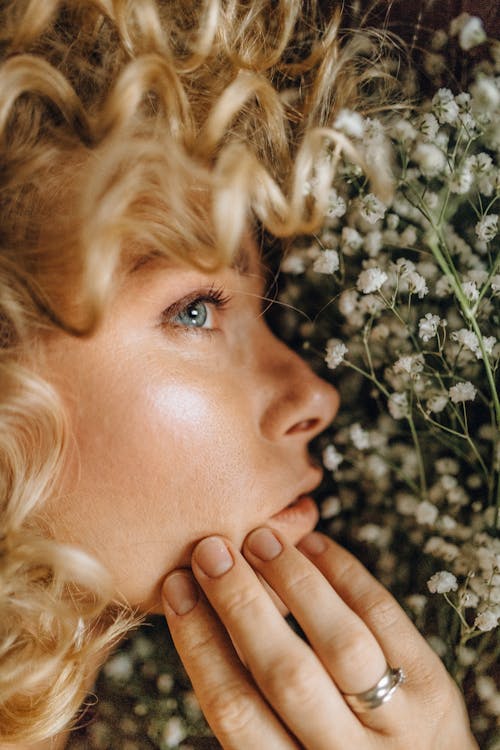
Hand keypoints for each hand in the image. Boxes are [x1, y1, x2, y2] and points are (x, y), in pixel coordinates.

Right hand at [161, 529, 477, 749]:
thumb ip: (254, 711)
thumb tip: (200, 627)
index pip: (235, 708)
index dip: (199, 641)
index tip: (177, 588)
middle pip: (286, 673)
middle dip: (242, 604)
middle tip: (212, 551)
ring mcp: (400, 725)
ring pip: (341, 641)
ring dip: (296, 583)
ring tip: (262, 539)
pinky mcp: (435, 689)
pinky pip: (387, 619)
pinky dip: (347, 576)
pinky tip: (314, 546)